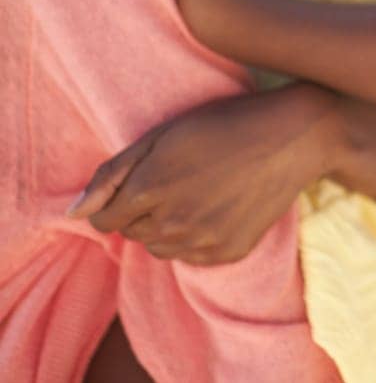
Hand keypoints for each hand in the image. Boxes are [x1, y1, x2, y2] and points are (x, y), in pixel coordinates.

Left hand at [67, 84, 336, 264]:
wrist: (295, 136)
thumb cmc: (226, 124)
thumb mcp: (163, 134)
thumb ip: (112, 174)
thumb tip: (74, 214)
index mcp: (149, 190)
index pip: (104, 219)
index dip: (118, 200)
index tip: (143, 181)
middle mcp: (172, 223)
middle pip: (133, 235)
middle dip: (144, 212)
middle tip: (177, 179)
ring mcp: (203, 242)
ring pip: (161, 249)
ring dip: (168, 227)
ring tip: (198, 193)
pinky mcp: (229, 252)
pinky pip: (193, 257)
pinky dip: (197, 238)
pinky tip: (218, 208)